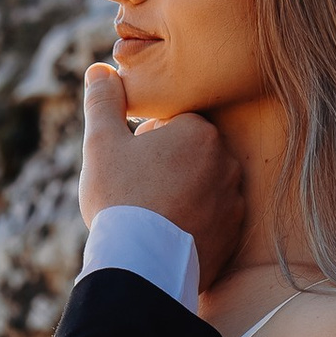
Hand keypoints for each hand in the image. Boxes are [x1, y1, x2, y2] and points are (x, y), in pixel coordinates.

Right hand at [78, 62, 244, 277]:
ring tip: (152, 214)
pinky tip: (168, 235)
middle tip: (138, 190)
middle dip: (166, 165)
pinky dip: (194, 222)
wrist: (142, 268)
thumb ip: (103, 102)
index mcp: (200, 131)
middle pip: (190, 154)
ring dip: (181, 193)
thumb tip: (100, 69)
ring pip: (202, 186)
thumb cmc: (120, 199)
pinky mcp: (234, 234)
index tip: (131, 163)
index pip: (172, 123)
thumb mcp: (102, 144)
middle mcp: (227, 162)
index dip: (145, 141)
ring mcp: (235, 200)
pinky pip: (212, 218)